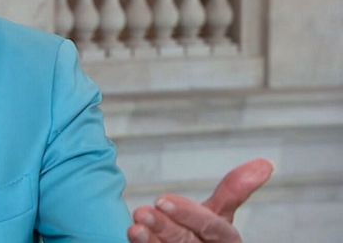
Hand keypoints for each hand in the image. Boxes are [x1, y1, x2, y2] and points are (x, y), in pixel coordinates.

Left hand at [127, 158, 273, 242]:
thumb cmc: (202, 237)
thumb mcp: (219, 215)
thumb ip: (233, 191)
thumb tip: (266, 162)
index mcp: (224, 240)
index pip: (212, 227)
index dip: (189, 214)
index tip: (161, 199)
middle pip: (186, 241)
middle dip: (164, 227)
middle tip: (141, 213)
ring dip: (149, 241)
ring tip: (133, 228)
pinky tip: (133, 238)